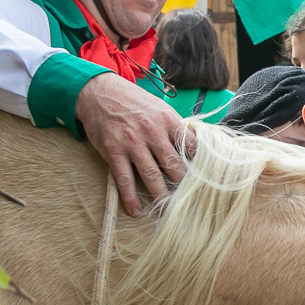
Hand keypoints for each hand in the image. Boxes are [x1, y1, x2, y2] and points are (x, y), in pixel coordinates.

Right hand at [75, 72, 192, 215]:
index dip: (199, 165)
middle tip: (191, 202)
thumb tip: (196, 147)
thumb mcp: (159, 108)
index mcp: (168, 120)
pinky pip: (124, 178)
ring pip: (151, 174)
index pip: (191, 146)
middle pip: (173, 164)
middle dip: (184, 185)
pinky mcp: (114, 151)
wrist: (99, 92)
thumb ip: (175, 128)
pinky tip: (136, 211)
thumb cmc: (134, 102)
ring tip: (169, 211)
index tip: (205, 181)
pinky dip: (131, 197)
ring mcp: (132, 142)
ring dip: (161, 196)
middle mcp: (152, 132)